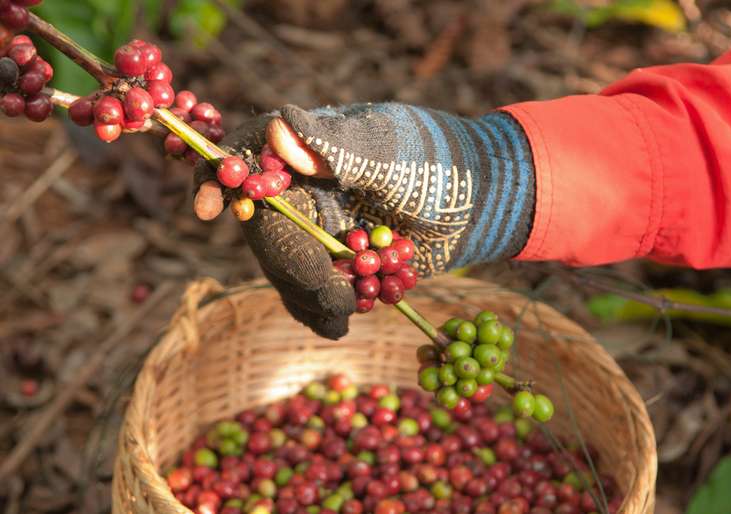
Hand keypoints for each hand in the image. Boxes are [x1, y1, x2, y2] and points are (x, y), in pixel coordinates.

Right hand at [194, 103, 535, 338]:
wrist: (480, 206)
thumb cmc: (440, 165)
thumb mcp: (392, 152)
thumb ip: (338, 146)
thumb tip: (279, 123)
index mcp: (308, 149)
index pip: (246, 155)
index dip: (217, 179)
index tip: (206, 210)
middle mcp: (302, 190)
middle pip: (263, 229)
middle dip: (291, 267)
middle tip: (332, 295)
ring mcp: (315, 231)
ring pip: (283, 269)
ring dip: (307, 297)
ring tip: (346, 312)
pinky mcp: (334, 265)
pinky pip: (309, 294)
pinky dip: (321, 312)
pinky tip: (341, 321)